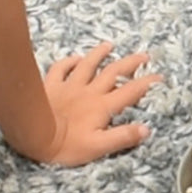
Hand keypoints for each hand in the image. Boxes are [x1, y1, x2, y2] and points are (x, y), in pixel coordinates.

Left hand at [43, 42, 161, 165]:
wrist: (32, 134)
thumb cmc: (65, 145)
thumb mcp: (99, 147)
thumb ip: (123, 137)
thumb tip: (146, 129)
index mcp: (102, 106)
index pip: (130, 91)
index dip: (146, 83)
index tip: (159, 76)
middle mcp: (89, 92)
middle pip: (113, 72)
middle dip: (130, 63)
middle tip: (143, 55)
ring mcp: (69, 86)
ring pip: (88, 65)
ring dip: (100, 54)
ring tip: (109, 45)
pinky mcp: (51, 85)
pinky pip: (61, 68)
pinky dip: (69, 61)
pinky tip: (74, 58)